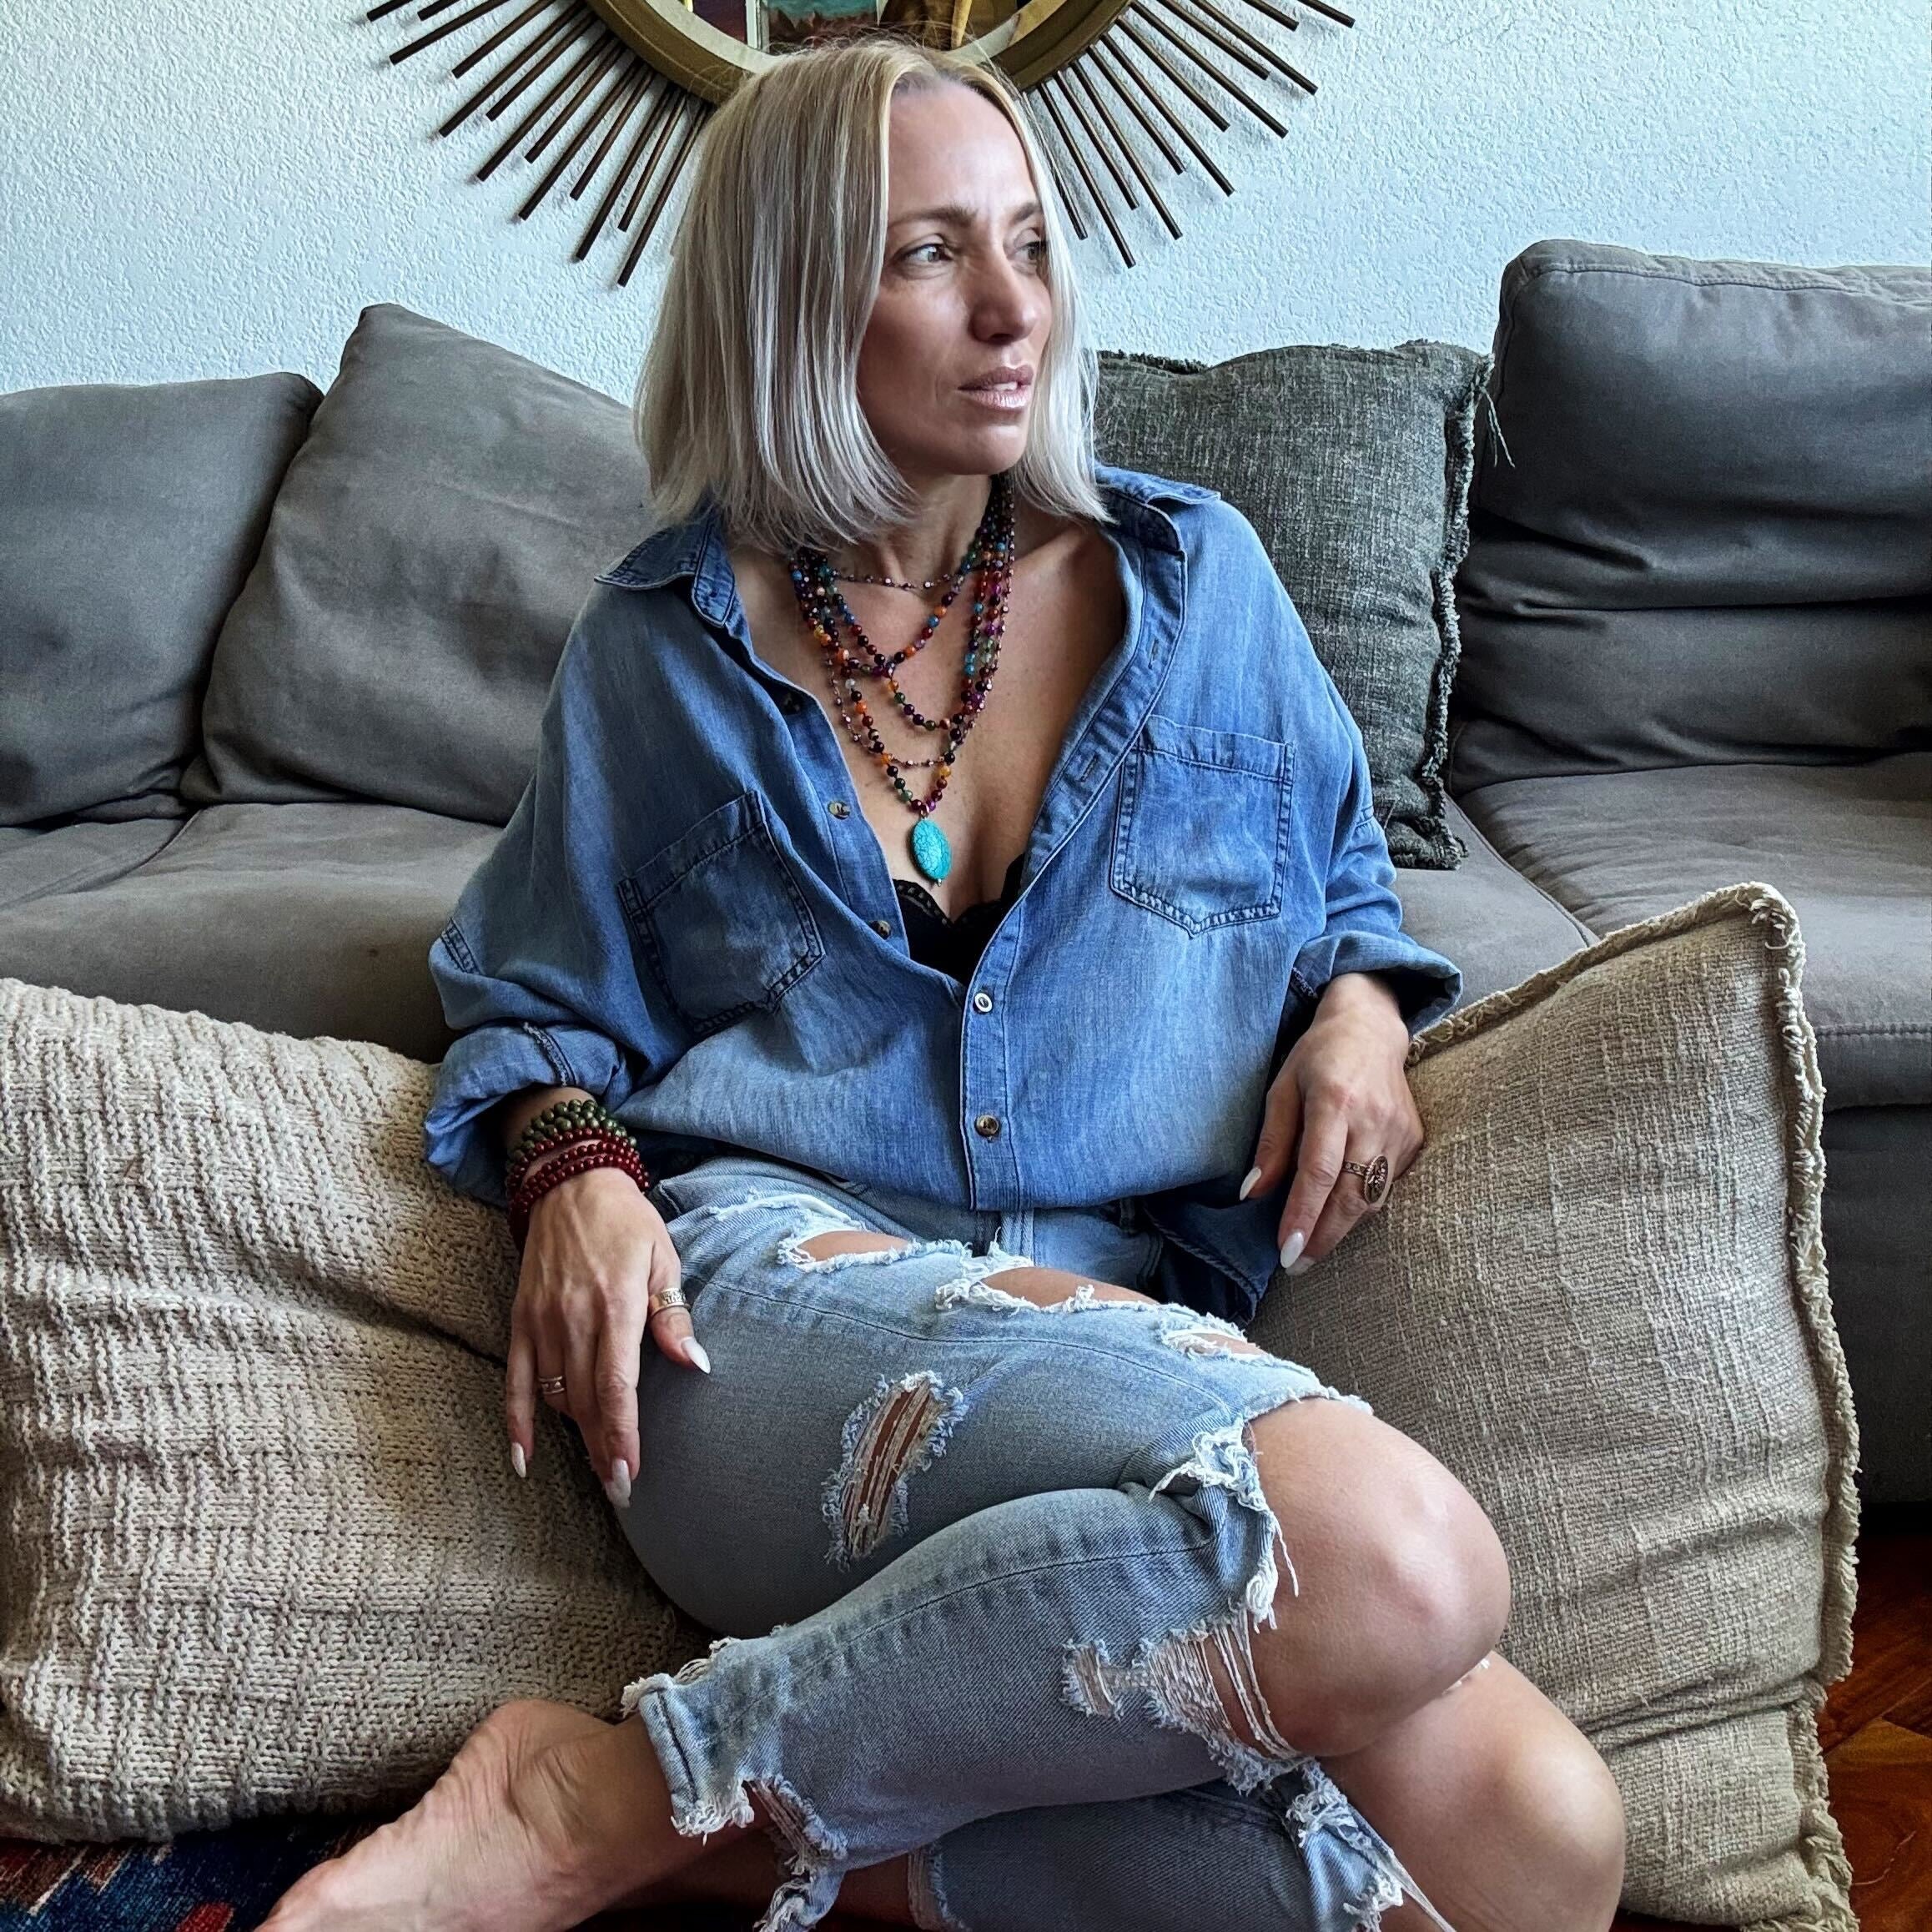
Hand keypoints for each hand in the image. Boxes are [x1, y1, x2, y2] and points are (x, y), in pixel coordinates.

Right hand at [504, 1163, 705, 1508]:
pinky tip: (523, 1458)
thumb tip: (696, 1365)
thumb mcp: (663, 1259)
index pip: (617, 1386)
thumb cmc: (627, 1222)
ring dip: (577, 1436)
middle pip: (587, 1401)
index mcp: (615, 1305)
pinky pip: (513, 1379)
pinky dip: (516, 1420)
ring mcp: (541, 1321)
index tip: (631, 1475)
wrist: (569, 1182)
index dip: (623, 1435)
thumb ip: (673, 1317)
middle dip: (604, 1449)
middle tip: (622, 1490)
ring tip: (598, 1468)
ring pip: (557, 1396)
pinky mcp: (520, 1320)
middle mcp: (573, 1318)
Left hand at [1239, 973, 1423, 1274]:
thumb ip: (1271, 1142)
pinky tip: (1339, 1210)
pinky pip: (1386, 1185)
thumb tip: (1253, 1194)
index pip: (1319, 1171)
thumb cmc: (1316, 1057)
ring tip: (1311, 1246)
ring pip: (1372, 1198)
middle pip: (1350, 1195)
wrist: (1372, 1029)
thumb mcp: (1281, 1088)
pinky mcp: (1413, 1138)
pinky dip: (1361, 1204)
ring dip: (1341, 1228)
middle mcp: (1372, 1118)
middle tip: (1296, 1265)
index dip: (1303, 1216)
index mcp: (1334, 1100)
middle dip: (1322, 1237)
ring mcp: (1399, 1130)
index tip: (1285, 1251)